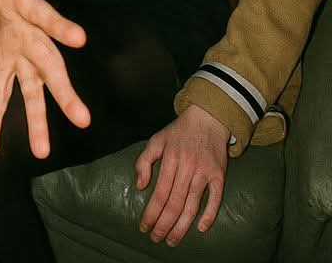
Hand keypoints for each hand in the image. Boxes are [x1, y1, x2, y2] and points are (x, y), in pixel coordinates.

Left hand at [0, 0, 89, 157]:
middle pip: (47, 60)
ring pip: (32, 86)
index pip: (40, 12)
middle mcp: (25, 28)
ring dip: (38, 117)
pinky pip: (1, 92)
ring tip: (43, 151)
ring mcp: (17, 47)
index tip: (79, 40)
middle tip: (83, 119)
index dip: (58, 25)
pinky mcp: (3, 59)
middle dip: (63, 89)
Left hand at [135, 105, 229, 244]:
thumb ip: (144, 161)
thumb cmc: (178, 132)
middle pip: (174, 203)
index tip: (144, 227)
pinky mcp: (219, 175)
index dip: (151, 213)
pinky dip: (209, 215)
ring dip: (182, 226)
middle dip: (164, 225)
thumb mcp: (156, 140)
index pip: (159, 193)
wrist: (207, 118)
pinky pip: (215, 198)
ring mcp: (204, 172)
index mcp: (170, 159)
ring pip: (192, 205)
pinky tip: (201, 229)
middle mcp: (187, 167)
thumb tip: (140, 187)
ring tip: (172, 240)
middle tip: (156, 239)